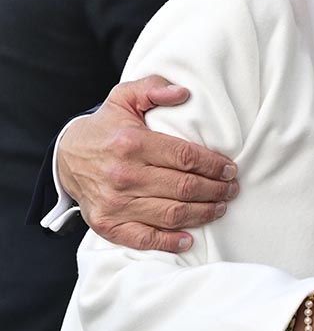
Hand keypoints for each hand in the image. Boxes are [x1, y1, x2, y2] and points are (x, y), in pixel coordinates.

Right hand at [57, 76, 239, 252]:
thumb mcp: (124, 98)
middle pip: (184, 187)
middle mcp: (124, 175)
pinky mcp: (108, 224)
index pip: (186, 157)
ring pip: (172, 214)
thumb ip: (153, 89)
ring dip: (203, 213)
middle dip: (215, 190)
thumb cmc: (105, 128)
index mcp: (132, 143)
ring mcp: (115, 203)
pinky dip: (169, 242)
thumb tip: (183, 93)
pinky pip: (145, 238)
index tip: (229, 169)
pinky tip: (189, 237)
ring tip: (220, 207)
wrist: (65, 158)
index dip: (213, 165)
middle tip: (231, 189)